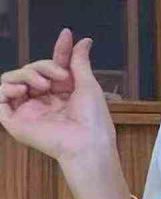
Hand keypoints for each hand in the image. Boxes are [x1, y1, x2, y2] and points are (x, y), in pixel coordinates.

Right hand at [0, 28, 115, 163]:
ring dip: (26, 74)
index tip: (66, 35)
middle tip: (59, 74)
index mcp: (62, 96)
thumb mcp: (88, 85)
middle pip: (31, 71)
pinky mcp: (17, 123)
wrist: (88, 143)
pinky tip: (22, 89)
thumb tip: (84, 41)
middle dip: (43, 66)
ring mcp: (29, 112)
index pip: (51, 68)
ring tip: (42, 84)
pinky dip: (6, 89)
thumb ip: (79, 61)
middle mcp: (44, 103)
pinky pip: (0, 100)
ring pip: (13, 80)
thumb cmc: (93, 120)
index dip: (58, 53)